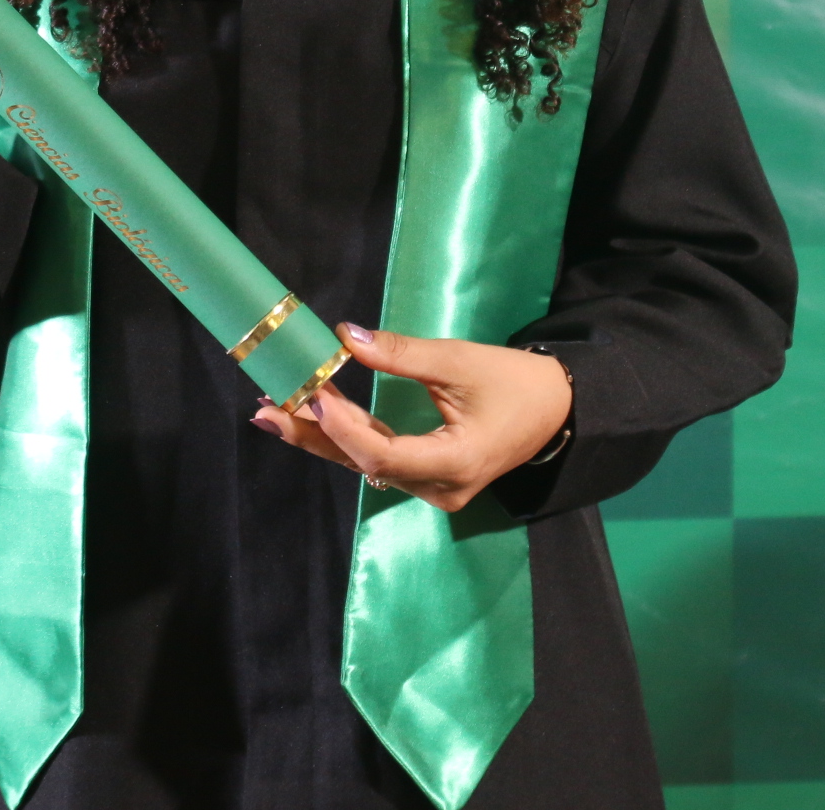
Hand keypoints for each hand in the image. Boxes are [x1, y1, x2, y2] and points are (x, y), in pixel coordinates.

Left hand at [249, 325, 571, 512]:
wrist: (558, 410)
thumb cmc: (516, 383)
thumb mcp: (461, 360)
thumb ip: (402, 355)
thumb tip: (346, 337)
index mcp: (456, 463)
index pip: (384, 454)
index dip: (343, 426)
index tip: (312, 391)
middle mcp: (440, 488)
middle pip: (364, 464)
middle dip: (313, 434)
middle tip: (266, 408)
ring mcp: (434, 488)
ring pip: (367, 465)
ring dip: (321, 436)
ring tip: (274, 411)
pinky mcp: (428, 478)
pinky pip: (379, 461)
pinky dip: (345, 438)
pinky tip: (312, 420)